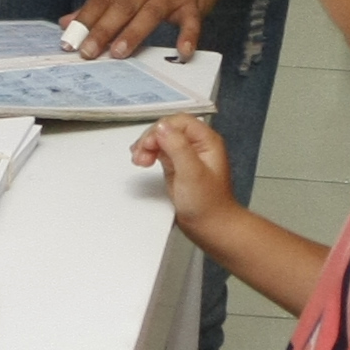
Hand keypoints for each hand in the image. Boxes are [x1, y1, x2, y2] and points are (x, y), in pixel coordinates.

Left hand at [72, 0, 231, 61]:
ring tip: (119, 53)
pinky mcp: (194, 3)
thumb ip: (100, 1)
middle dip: (103, 29)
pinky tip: (182, 52)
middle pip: (122, 5)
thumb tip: (66, 22)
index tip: (68, 41)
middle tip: (87, 52)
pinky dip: (188, 36)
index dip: (84, 19)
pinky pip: (192, 21)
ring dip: (134, 32)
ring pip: (151, 12)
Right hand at [130, 116, 238, 230]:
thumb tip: (161, 127)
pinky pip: (160, 151)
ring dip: (147, 146)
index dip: (161, 130)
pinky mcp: (177, 166)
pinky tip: (142, 160)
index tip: (149, 146)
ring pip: (162, 139)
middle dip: (151, 139)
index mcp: (206, 141)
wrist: (210, 227)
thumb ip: (177, 147)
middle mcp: (197, 145)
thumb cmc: (206, 203)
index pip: (179, 121)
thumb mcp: (191, 173)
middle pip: (168, 129)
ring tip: (139, 161)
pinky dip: (148, 153)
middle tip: (140, 157)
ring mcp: (186, 155)